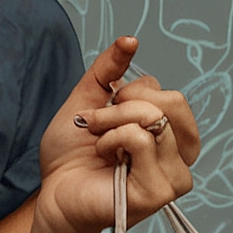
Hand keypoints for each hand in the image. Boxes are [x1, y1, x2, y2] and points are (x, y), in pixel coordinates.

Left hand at [34, 37, 199, 232]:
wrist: (52, 193)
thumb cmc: (71, 156)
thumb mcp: (87, 101)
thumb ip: (109, 70)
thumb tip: (130, 39)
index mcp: (172, 137)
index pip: (167, 94)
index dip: (128, 93)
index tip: (103, 113)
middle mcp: (180, 157)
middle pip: (172, 102)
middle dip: (123, 103)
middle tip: (96, 123)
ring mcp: (174, 177)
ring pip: (154, 118)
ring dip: (112, 122)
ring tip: (98, 143)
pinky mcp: (159, 192)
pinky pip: (141, 139)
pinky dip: (112, 139)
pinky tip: (103, 159)